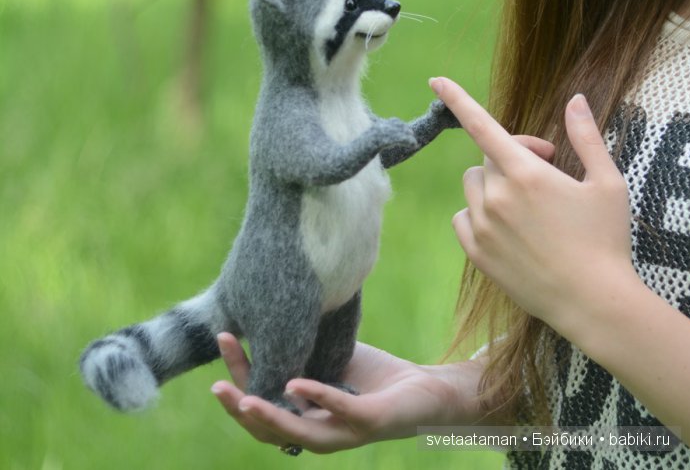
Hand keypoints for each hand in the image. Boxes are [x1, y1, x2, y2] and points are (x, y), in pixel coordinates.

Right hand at [211, 334, 479, 453]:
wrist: (424, 391)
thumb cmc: (373, 378)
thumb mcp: (329, 357)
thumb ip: (302, 347)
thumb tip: (272, 308)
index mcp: (305, 416)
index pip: (261, 399)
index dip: (238, 372)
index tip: (224, 336)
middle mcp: (318, 432)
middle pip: (267, 427)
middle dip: (239, 406)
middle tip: (215, 386)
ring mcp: (342, 431)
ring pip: (296, 431)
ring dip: (267, 415)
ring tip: (243, 399)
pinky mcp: (368, 422)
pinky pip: (338, 410)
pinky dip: (316, 396)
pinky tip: (295, 384)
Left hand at [429, 78, 634, 338]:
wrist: (595, 303)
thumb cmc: (606, 240)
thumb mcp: (607, 183)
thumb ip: (587, 137)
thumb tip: (575, 100)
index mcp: (526, 173)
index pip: (482, 126)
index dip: (457, 100)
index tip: (436, 80)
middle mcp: (497, 196)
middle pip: (488, 159)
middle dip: (512, 158)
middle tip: (546, 172)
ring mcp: (484, 226)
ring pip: (473, 187)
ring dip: (494, 186)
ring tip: (528, 205)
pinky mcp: (477, 254)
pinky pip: (463, 219)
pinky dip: (479, 215)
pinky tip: (509, 228)